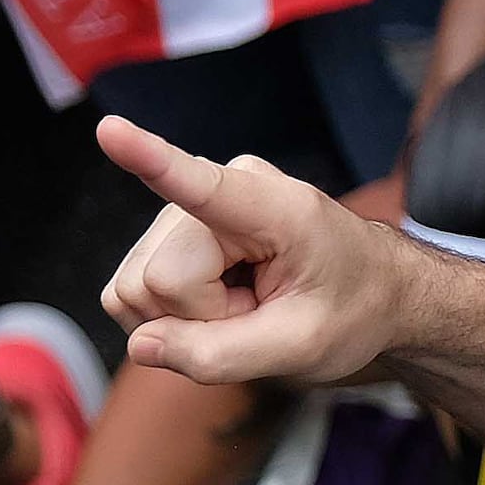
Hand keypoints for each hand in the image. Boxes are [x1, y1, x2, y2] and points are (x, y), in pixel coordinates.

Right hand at [94, 115, 420, 385]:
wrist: (373, 289)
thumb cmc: (351, 308)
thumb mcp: (304, 347)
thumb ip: (223, 355)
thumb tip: (142, 345)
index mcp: (275, 207)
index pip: (202, 186)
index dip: (150, 159)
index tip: (111, 129)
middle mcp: (223, 186)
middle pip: (160, 279)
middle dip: (201, 317)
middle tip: (259, 312)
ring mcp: (189, 208)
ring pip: (136, 286)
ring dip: (187, 317)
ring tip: (245, 303)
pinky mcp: (169, 231)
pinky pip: (131, 288)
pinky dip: (173, 312)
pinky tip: (221, 301)